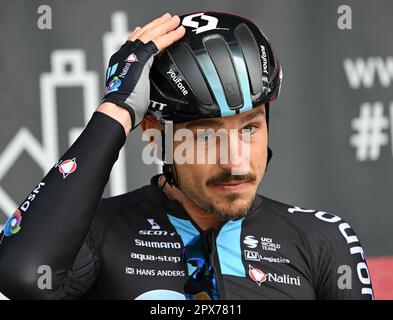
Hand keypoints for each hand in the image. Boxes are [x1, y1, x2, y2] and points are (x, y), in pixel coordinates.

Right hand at [100, 13, 184, 131]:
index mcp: (121, 62)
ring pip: (150, 34)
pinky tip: (178, 32)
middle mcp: (124, 55)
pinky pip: (158, 43)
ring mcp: (131, 55)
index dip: (141, 33)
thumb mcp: (133, 91)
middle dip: (156, 25)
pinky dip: (169, 36)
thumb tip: (146, 91)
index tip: (145, 28)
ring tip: (175, 20)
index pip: (132, 42)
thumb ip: (139, 84)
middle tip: (168, 18)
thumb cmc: (125, 107)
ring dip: (164, 26)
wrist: (118, 109)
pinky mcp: (140, 59)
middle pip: (142, 34)